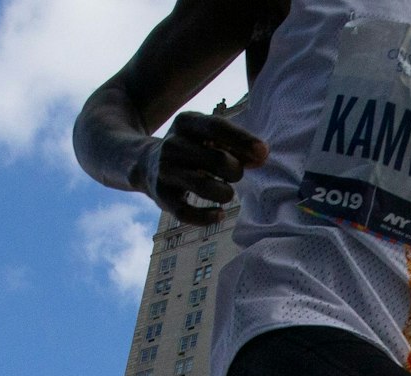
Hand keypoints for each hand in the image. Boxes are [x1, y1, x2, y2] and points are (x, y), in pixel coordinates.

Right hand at [137, 112, 267, 224]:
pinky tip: (220, 214)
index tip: (263, 153)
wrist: (148, 162)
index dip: (243, 140)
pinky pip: (187, 213)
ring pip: (203, 187)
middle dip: (235, 171)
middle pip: (216, 159)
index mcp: (185, 123)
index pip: (217, 127)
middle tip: (236, 174)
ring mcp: (165, 171)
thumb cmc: (193, 149)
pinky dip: (208, 217)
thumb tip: (261, 156)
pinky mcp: (162, 196)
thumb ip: (237, 146)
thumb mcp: (209, 138)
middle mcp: (172, 145)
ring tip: (227, 192)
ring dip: (225, 193)